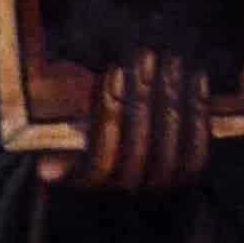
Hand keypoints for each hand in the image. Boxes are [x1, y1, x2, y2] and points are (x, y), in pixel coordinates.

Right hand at [36, 49, 210, 194]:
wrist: (128, 142)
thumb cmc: (92, 127)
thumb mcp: (71, 138)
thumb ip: (61, 147)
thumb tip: (44, 169)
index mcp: (92, 181)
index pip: (101, 160)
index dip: (108, 114)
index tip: (113, 68)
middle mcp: (126, 190)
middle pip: (138, 153)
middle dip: (142, 99)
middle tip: (146, 54)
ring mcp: (159, 185)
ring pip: (169, 153)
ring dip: (171, 100)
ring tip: (169, 59)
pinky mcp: (187, 172)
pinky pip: (197, 150)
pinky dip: (199, 112)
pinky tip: (196, 75)